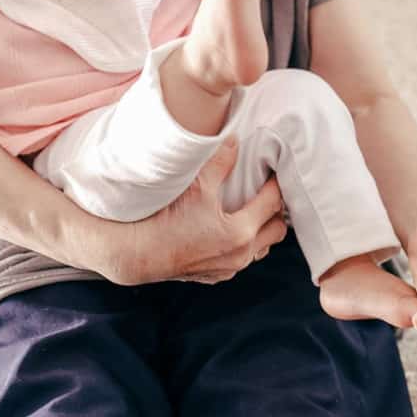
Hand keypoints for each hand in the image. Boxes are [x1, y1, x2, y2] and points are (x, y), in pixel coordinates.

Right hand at [113, 138, 286, 285]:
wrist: (139, 253)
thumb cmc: (167, 220)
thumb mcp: (197, 186)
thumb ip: (220, 162)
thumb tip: (235, 141)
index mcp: (241, 232)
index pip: (273, 203)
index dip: (277, 184)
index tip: (274, 172)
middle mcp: (240, 255)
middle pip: (277, 230)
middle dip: (276, 210)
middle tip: (266, 191)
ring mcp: (228, 269)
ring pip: (261, 248)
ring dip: (261, 229)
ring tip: (252, 209)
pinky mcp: (215, 275)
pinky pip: (242, 259)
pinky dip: (244, 244)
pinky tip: (230, 229)